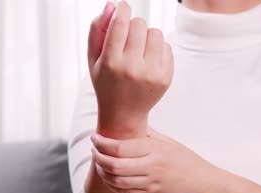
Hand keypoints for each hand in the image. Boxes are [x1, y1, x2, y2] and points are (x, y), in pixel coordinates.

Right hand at [87, 1, 173, 136]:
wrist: (124, 114)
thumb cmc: (106, 83)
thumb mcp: (93, 59)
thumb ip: (97, 30)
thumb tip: (112, 6)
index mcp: (111, 63)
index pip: (120, 25)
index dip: (123, 10)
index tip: (123, 7)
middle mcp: (132, 69)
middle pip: (140, 25)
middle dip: (133, 25)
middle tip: (128, 36)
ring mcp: (151, 74)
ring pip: (156, 33)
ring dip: (147, 35)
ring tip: (139, 48)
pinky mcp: (166, 78)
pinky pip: (167, 47)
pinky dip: (158, 48)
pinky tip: (148, 59)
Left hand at [90, 128, 218, 192]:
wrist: (201, 182)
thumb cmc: (184, 159)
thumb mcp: (168, 142)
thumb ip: (147, 134)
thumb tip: (128, 121)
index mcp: (156, 150)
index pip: (120, 147)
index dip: (102, 143)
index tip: (95, 138)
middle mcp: (152, 167)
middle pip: (115, 165)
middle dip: (99, 158)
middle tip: (94, 151)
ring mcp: (151, 183)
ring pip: (117, 181)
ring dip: (103, 173)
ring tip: (100, 164)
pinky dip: (113, 186)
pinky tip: (110, 178)